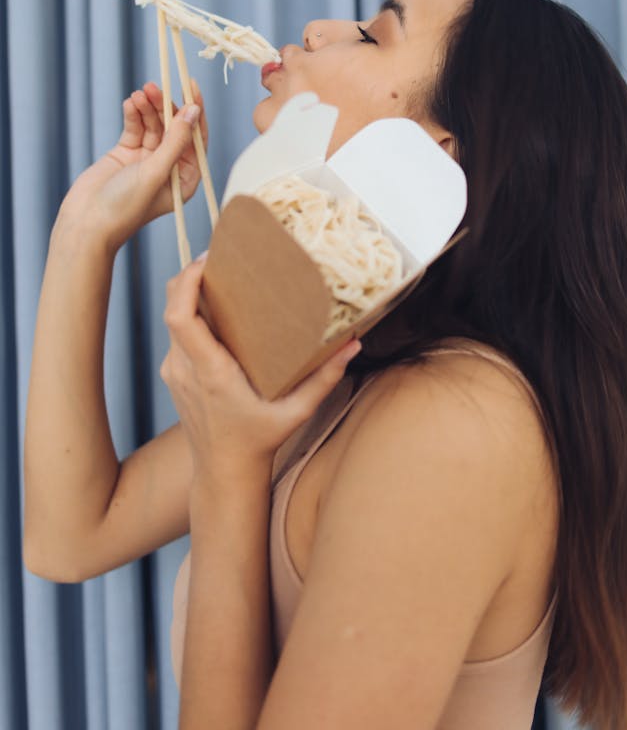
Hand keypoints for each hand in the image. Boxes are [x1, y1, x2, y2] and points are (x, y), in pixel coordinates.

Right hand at [58, 81, 208, 251]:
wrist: (86, 223)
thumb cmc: (125, 206)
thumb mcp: (156, 172)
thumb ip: (175, 141)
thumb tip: (193, 111)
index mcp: (186, 179)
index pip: (196, 139)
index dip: (195, 111)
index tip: (190, 86)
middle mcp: (169, 168)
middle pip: (174, 128)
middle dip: (166, 106)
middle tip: (154, 86)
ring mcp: (147, 160)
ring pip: (154, 125)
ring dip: (148, 107)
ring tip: (139, 94)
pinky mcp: (127, 154)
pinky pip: (135, 128)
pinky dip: (133, 115)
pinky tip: (130, 104)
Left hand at [160, 257, 361, 488]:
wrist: (223, 473)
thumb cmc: (259, 442)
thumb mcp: (297, 412)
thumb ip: (325, 378)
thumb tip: (353, 344)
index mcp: (210, 372)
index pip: (181, 317)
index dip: (187, 282)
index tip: (206, 260)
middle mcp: (185, 368)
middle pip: (171, 306)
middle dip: (189, 275)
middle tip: (218, 256)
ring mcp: (175, 371)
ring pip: (171, 318)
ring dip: (189, 293)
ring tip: (220, 277)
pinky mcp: (175, 374)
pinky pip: (176, 333)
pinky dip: (190, 313)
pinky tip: (216, 309)